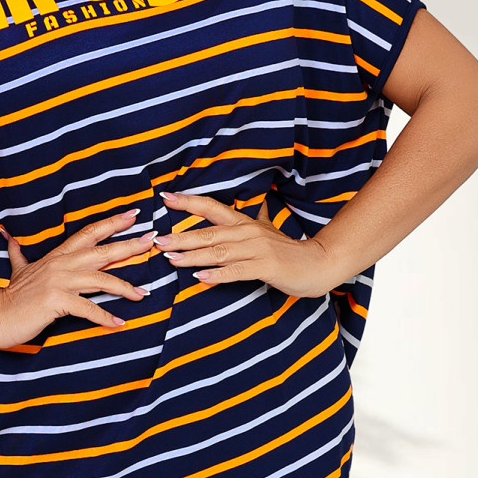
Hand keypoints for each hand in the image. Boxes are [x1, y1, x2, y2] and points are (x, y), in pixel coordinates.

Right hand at [0, 210, 152, 348]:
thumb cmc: (10, 295)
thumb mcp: (17, 269)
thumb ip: (18, 253)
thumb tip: (9, 238)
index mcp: (57, 256)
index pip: (89, 233)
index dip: (112, 223)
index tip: (133, 215)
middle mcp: (61, 265)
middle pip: (102, 251)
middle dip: (129, 245)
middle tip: (152, 239)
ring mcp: (58, 282)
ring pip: (100, 279)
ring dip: (125, 287)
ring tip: (144, 294)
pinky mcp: (56, 301)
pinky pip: (87, 308)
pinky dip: (104, 317)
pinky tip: (119, 323)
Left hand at [152, 190, 335, 298]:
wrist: (319, 263)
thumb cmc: (288, 251)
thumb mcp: (267, 230)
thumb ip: (254, 219)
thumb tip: (249, 206)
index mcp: (244, 222)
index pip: (212, 208)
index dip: (189, 203)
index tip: (166, 198)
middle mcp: (248, 232)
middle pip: (209, 232)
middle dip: (181, 237)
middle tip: (158, 241)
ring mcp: (257, 249)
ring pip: (218, 252)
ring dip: (193, 257)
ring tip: (172, 260)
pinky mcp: (266, 267)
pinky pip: (237, 271)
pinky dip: (218, 275)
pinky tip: (201, 279)